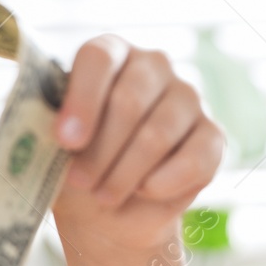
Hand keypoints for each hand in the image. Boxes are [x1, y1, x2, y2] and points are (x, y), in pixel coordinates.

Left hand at [50, 35, 225, 258]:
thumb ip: (52, 131)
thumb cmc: (74, 166)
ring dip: (125, 173)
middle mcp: (152, 66)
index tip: (66, 141)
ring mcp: (187, 98)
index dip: (82, 100)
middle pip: (129, 100)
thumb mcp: (53, 148)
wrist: (107, 210)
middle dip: (100, 149)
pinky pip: (195, 158)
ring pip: (158, 133)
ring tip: (104, 195)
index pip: (99, 57)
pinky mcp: (212, 135)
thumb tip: (59, 134)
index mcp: (109, 55)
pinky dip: (163, 182)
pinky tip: (143, 192)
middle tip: (80, 181)